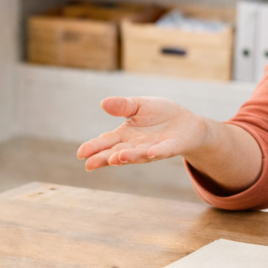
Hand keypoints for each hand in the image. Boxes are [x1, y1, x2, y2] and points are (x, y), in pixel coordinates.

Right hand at [76, 96, 208, 170]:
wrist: (186, 122)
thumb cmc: (159, 114)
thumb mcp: (139, 105)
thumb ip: (122, 105)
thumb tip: (103, 103)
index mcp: (125, 135)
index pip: (106, 141)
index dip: (94, 147)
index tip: (81, 154)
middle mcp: (136, 145)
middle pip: (117, 153)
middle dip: (104, 158)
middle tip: (90, 164)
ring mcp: (152, 148)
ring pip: (138, 155)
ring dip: (127, 157)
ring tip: (116, 158)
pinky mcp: (170, 147)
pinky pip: (162, 151)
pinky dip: (156, 153)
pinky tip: (150, 153)